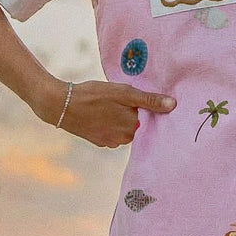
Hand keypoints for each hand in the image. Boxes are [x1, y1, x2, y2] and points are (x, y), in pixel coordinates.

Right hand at [48, 80, 175, 147]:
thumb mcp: (124, 93)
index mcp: (133, 127)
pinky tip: (101, 112)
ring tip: (109, 104)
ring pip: (124, 128)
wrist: (61, 105)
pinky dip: (109, 123)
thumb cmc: (94, 95)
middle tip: (119, 99)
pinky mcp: (99, 142)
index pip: (148, 118)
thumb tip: (174, 105)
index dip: (145, 107)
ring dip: (120, 118)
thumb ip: (150, 100)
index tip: (136, 99)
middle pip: (136, 123)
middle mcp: (123, 139)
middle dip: (131, 113)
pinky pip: (112, 132)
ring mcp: (110, 142)